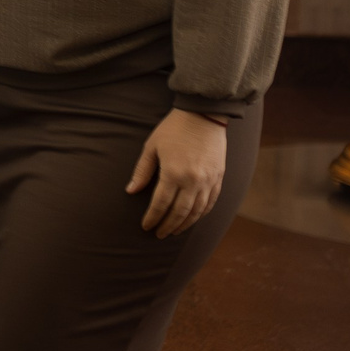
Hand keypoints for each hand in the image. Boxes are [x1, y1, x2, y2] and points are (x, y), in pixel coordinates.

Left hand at [125, 108, 229, 237]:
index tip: (146, 227)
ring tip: (174, 231)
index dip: (152, 218)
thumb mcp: (152, 147)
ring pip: (197, 211)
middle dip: (168, 226)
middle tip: (159, 235)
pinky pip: (211, 202)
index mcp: (173, 173)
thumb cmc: (173, 129)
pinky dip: (201, 214)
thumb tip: (131, 191)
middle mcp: (193, 181)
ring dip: (185, 224)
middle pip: (180, 212)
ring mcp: (208, 181)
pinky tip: (193, 219)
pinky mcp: (218, 178)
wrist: (203, 115)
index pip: (160, 204)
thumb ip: (142, 171)